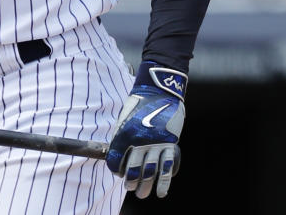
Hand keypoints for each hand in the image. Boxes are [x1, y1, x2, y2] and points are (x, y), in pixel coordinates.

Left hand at [106, 61, 185, 198]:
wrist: (158, 91)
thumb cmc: (138, 104)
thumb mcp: (124, 118)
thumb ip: (122, 137)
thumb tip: (118, 154)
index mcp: (124, 135)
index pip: (117, 161)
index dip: (116, 170)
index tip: (118, 174)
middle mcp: (139, 141)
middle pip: (134, 170)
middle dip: (132, 182)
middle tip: (132, 189)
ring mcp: (155, 144)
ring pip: (150, 171)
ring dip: (146, 186)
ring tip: (143, 195)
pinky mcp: (169, 143)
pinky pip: (166, 166)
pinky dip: (164, 181)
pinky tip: (161, 191)